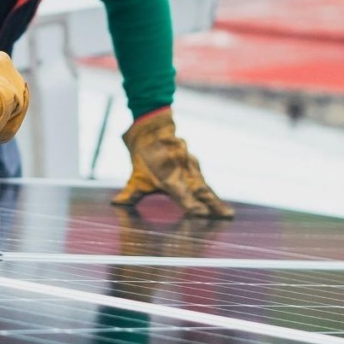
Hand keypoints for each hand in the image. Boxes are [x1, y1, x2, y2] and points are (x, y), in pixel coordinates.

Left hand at [111, 109, 233, 217]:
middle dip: (214, 205)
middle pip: (201, 191)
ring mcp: (190, 165)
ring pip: (205, 185)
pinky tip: (217, 201)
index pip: (183, 194)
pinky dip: (210, 191)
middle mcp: (182, 171)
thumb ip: (130, 193)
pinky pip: (203, 179)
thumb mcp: (136, 174)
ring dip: (216, 199)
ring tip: (227, 213)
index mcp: (168, 176)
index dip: (192, 206)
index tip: (202, 216)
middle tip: (227, 217)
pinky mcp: (193, 163)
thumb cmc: (143, 153)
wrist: (152, 126)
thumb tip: (116, 204)